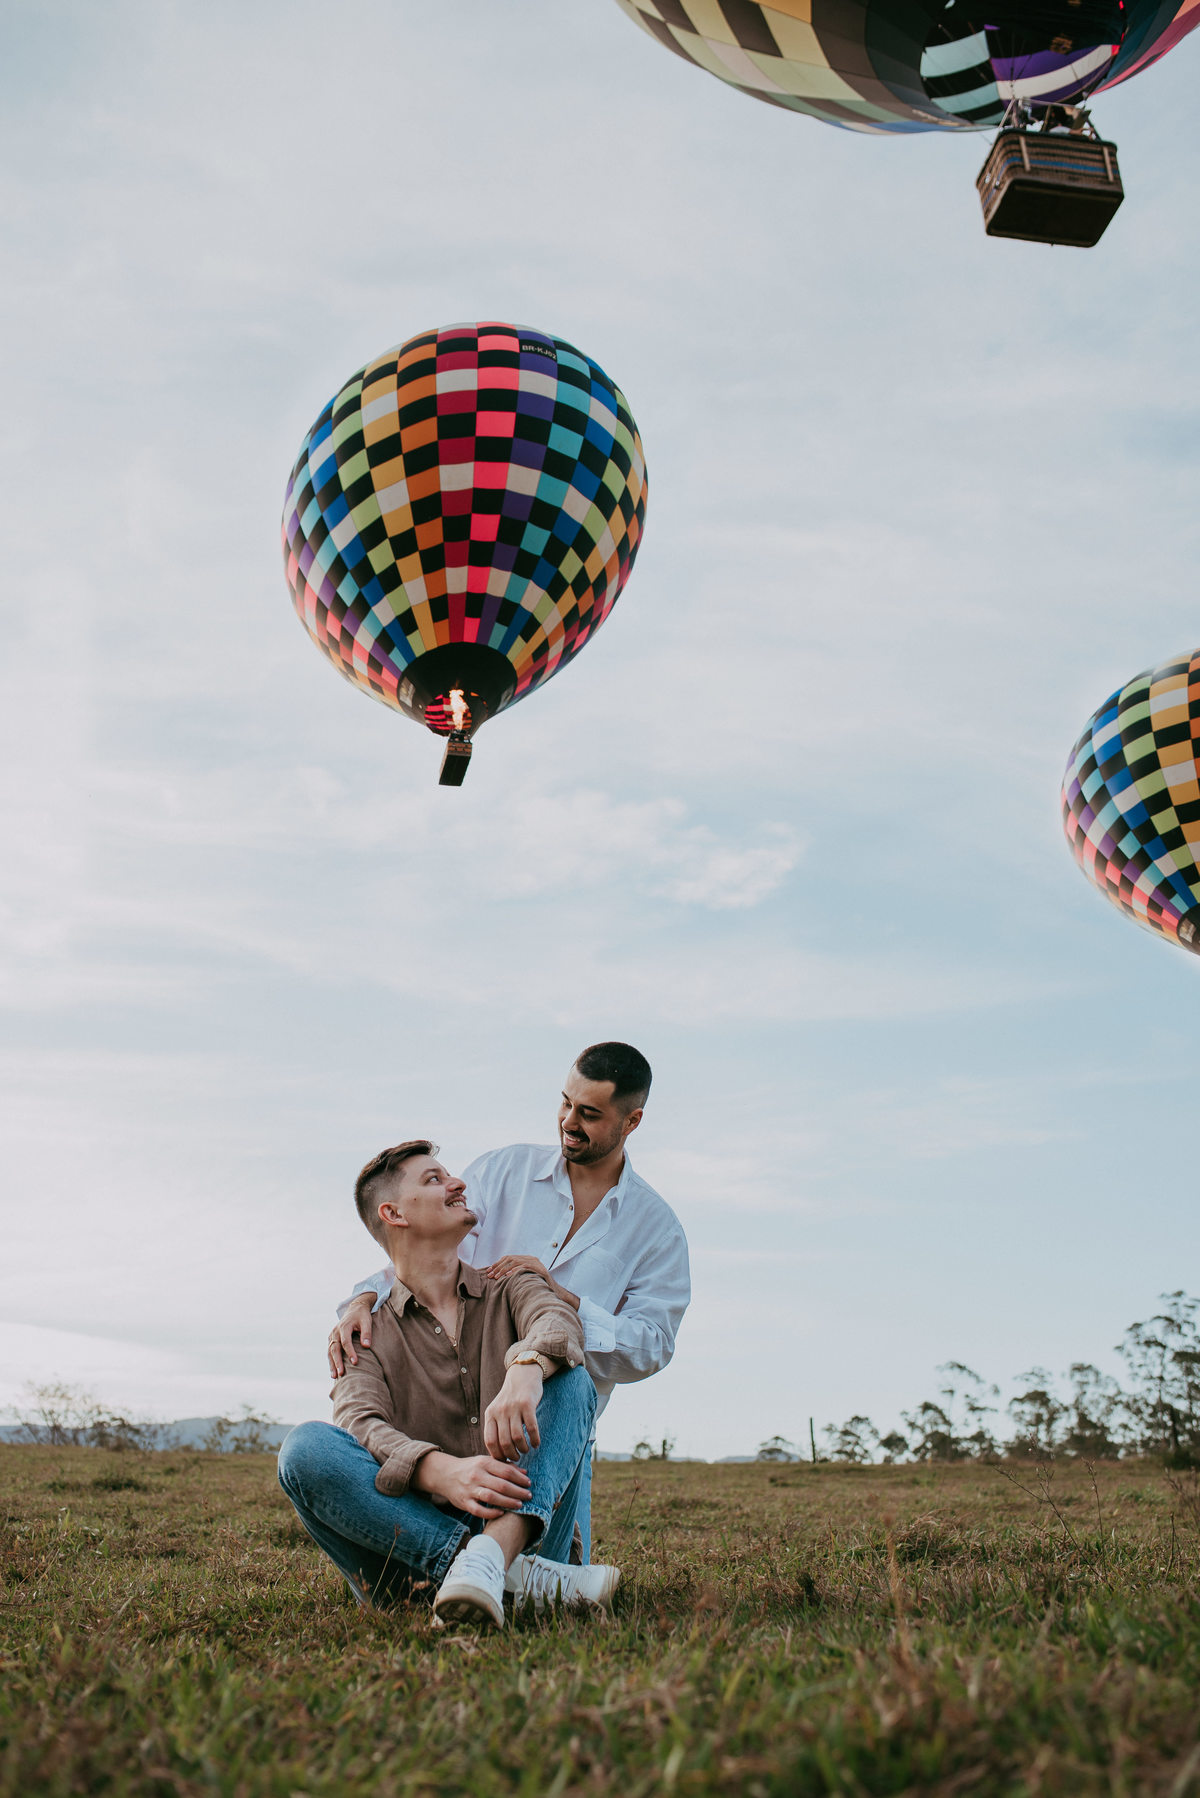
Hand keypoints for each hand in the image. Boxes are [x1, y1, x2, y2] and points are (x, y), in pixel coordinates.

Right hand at [327, 1295, 376, 1377]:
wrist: (355, 1309)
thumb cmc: (362, 1316)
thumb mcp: (367, 1321)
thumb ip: (367, 1333)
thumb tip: (366, 1346)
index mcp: (344, 1326)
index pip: (346, 1342)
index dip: (350, 1352)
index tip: (355, 1362)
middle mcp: (336, 1332)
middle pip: (335, 1348)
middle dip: (337, 1361)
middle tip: (341, 1373)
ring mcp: (332, 1335)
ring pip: (330, 1351)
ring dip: (332, 1364)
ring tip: (335, 1376)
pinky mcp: (332, 1339)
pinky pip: (330, 1351)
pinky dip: (331, 1361)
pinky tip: (334, 1371)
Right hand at [414, 1450, 531, 1518]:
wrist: (445, 1474)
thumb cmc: (471, 1468)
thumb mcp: (485, 1462)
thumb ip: (504, 1466)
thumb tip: (524, 1472)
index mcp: (483, 1463)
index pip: (506, 1471)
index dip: (520, 1478)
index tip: (529, 1483)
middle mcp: (477, 1475)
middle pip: (501, 1485)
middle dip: (517, 1491)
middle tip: (528, 1496)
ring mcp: (469, 1490)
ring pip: (491, 1497)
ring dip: (508, 1502)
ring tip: (519, 1505)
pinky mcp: (464, 1503)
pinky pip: (479, 1510)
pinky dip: (491, 1513)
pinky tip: (502, 1513)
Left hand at [484, 1256, 579, 1311]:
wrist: (554, 1294)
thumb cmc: (538, 1288)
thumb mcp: (524, 1279)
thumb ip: (515, 1275)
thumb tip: (499, 1277)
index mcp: (527, 1259)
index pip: (509, 1258)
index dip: (497, 1264)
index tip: (488, 1271)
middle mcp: (531, 1259)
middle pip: (510, 1258)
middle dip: (498, 1266)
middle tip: (490, 1275)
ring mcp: (536, 1263)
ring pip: (516, 1262)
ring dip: (504, 1269)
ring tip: (496, 1276)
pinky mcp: (540, 1269)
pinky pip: (525, 1267)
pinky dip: (515, 1270)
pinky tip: (507, 1276)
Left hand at [484, 1363, 542, 1460]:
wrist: (522, 1375)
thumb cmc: (510, 1399)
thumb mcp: (497, 1410)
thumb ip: (495, 1427)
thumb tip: (497, 1455)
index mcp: (490, 1414)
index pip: (490, 1441)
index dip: (497, 1455)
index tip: (504, 1461)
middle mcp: (500, 1411)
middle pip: (504, 1442)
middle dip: (512, 1455)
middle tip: (517, 1458)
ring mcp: (514, 1407)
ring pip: (517, 1437)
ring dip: (523, 1449)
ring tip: (526, 1450)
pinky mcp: (527, 1404)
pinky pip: (531, 1428)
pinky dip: (534, 1440)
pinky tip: (536, 1443)